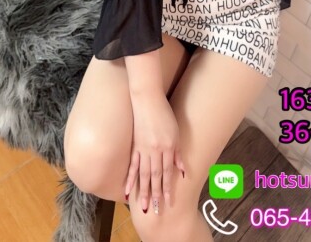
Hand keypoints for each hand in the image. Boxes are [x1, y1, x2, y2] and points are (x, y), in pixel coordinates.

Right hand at [125, 92, 184, 212]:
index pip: (168, 172)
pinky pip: (132, 165)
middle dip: (156, 194)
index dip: (168, 188)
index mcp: (168, 147)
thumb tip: (182, 171)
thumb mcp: (176, 132)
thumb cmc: (164, 113)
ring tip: (144, 207)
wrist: (147, 99)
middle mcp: (156, 150)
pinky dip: (130, 179)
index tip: (168, 203)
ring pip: (144, 174)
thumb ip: (178, 152)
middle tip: (156, 211)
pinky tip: (128, 191)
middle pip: (156, 176)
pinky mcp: (134, 145)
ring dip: (144, 192)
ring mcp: (143, 148)